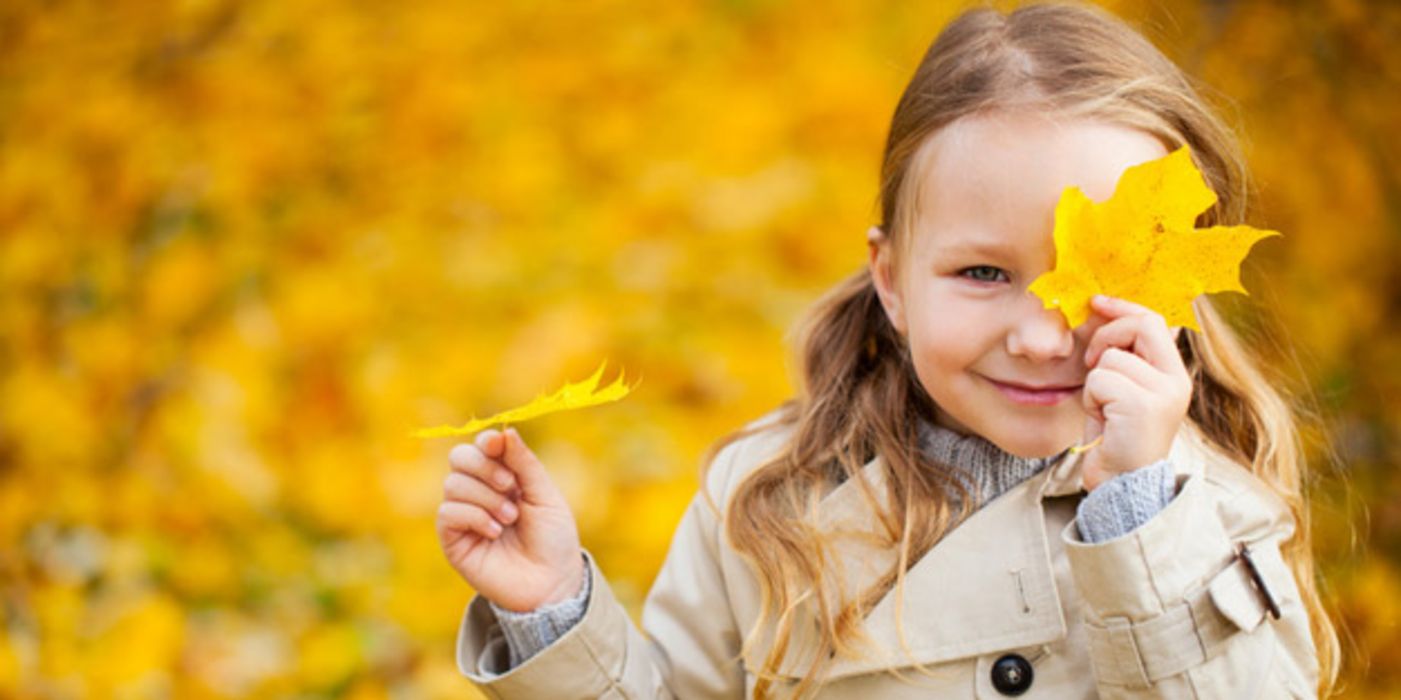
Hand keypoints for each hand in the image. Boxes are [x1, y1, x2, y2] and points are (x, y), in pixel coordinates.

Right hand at [437, 427, 584, 611]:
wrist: (551, 582)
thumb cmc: (553, 539)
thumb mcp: (545, 495)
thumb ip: (524, 463)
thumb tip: (506, 431)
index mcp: (503, 476)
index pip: (481, 446)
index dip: (487, 441)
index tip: (498, 445)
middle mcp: (479, 492)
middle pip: (459, 457)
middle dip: (484, 467)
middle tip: (510, 486)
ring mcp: (464, 515)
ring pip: (453, 484)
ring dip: (486, 498)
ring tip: (510, 519)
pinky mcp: (453, 540)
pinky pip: (448, 512)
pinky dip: (474, 516)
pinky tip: (495, 531)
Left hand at [1078, 294, 1191, 490]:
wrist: (1122, 485)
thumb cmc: (1116, 438)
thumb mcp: (1123, 392)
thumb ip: (1125, 359)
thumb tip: (1106, 316)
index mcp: (1173, 375)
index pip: (1154, 321)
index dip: (1123, 307)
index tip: (1097, 302)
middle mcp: (1176, 381)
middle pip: (1141, 325)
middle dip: (1106, 335)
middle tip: (1093, 360)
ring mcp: (1163, 393)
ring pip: (1110, 359)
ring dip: (1095, 383)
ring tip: (1105, 410)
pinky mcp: (1144, 406)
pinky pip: (1100, 381)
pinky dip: (1091, 399)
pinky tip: (1103, 421)